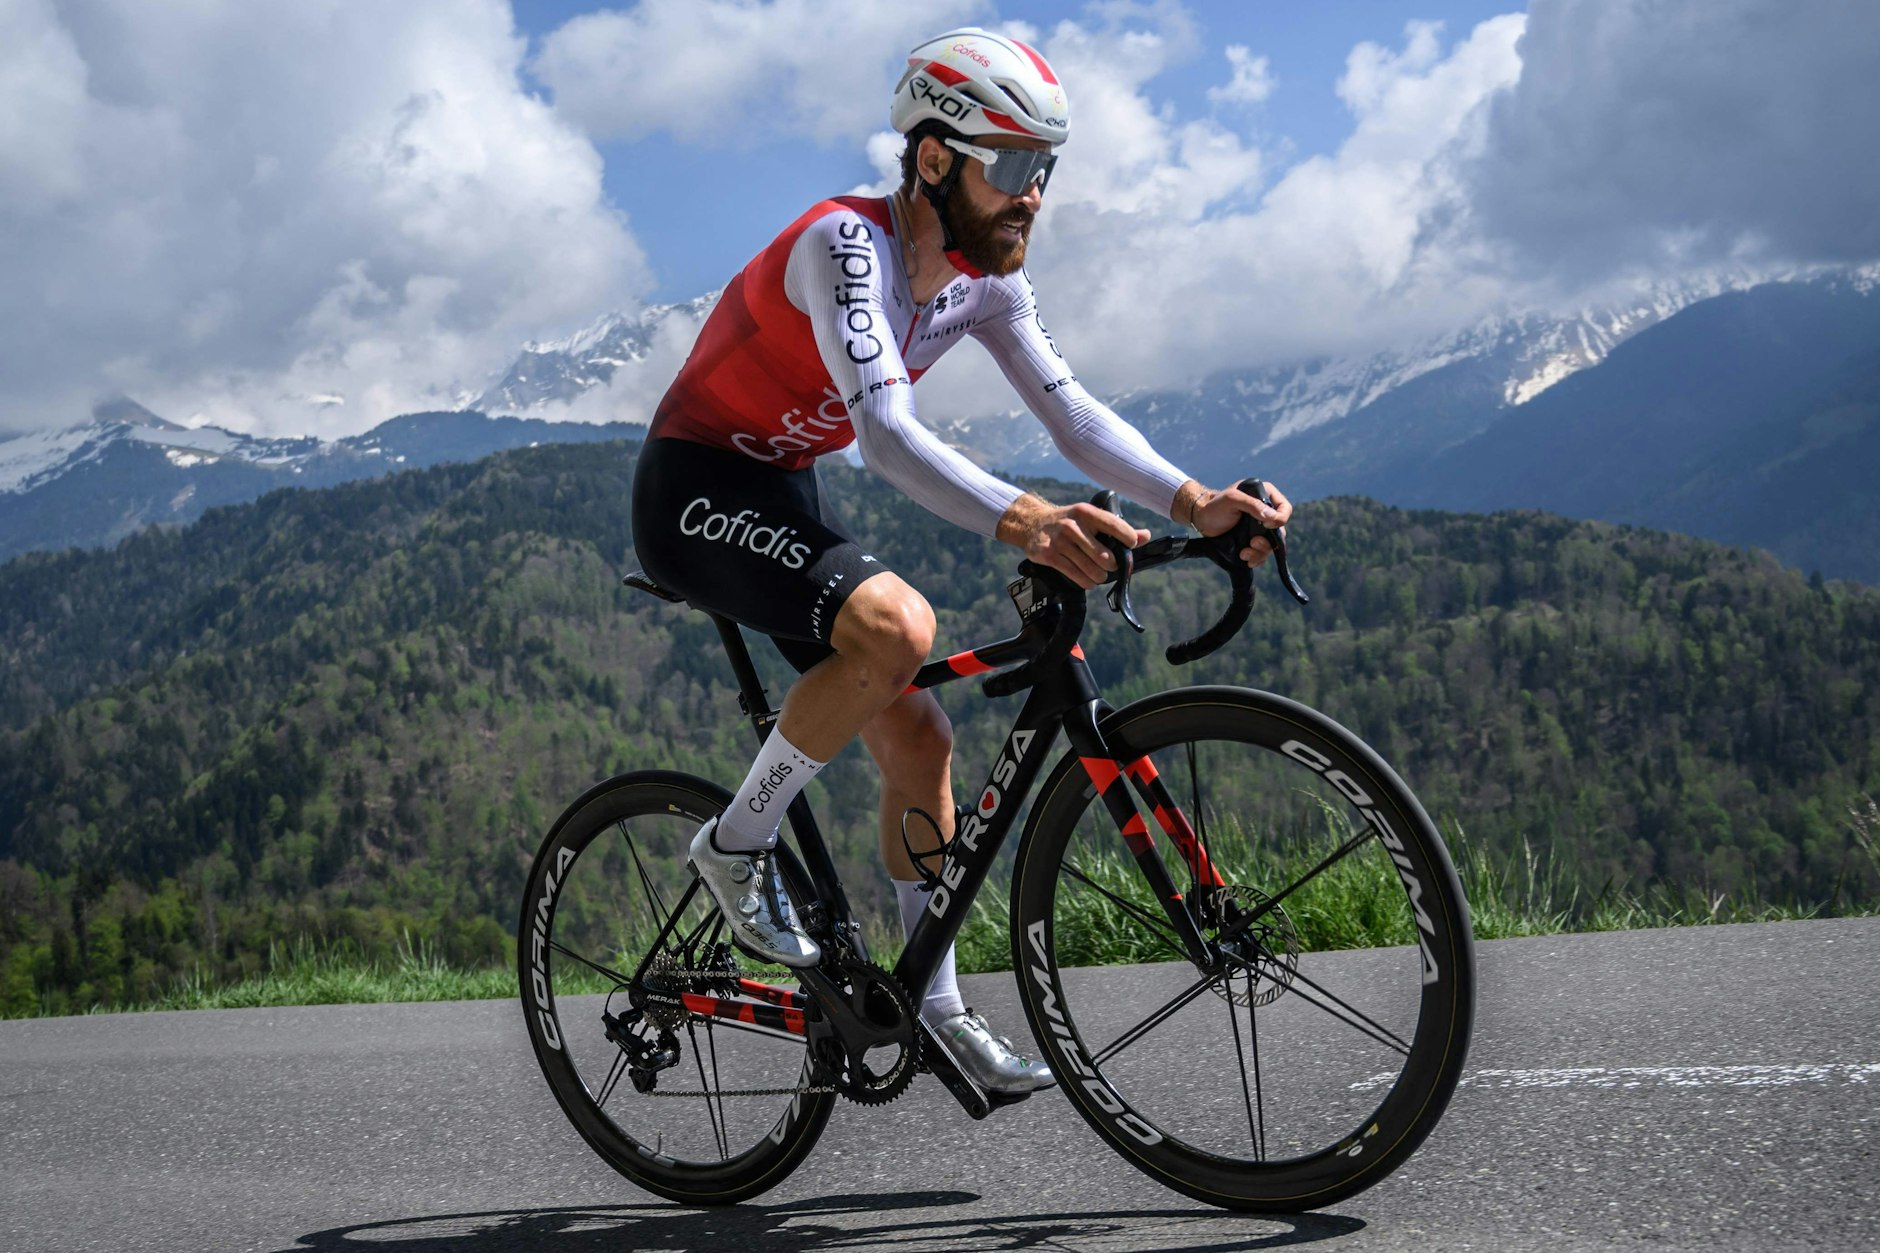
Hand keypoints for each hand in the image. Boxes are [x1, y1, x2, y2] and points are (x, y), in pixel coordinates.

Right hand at [997, 495, 1148, 588]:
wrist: (1032, 523)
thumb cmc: (1069, 522)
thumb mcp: (1089, 518)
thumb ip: (1117, 528)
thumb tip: (1146, 536)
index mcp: (1086, 512)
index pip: (1112, 524)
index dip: (1127, 537)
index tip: (1131, 545)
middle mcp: (1072, 525)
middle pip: (1104, 555)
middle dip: (1111, 565)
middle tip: (1110, 565)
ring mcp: (1059, 541)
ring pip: (1091, 569)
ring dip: (1099, 576)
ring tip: (1099, 575)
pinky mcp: (1049, 555)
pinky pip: (1075, 575)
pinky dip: (1085, 582)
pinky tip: (1087, 580)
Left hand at [1186, 480, 1292, 568]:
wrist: (1202, 520)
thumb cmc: (1215, 506)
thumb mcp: (1232, 500)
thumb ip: (1252, 505)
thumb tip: (1272, 518)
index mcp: (1265, 496)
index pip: (1285, 509)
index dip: (1280, 519)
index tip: (1266, 525)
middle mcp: (1265, 512)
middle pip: (1280, 531)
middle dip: (1268, 541)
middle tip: (1253, 542)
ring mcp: (1260, 528)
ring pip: (1271, 544)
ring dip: (1260, 552)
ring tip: (1244, 553)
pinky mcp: (1253, 540)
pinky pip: (1262, 553)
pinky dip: (1256, 558)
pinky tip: (1245, 558)